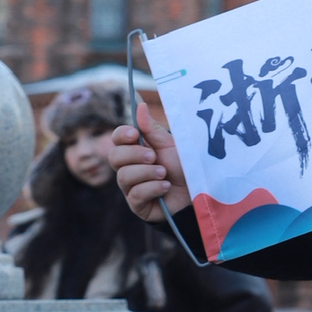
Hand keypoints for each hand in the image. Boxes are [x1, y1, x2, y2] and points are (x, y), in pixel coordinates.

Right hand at [109, 103, 191, 222]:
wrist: (197, 190)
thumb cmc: (183, 164)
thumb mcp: (169, 144)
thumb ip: (152, 129)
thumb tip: (140, 106)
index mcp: (136, 148)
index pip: (117, 139)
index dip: (121, 135)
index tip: (134, 134)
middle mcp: (129, 167)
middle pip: (114, 157)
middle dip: (135, 155)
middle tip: (154, 156)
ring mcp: (131, 187)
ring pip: (124, 177)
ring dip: (147, 172)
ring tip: (164, 173)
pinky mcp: (137, 205)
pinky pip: (135, 195)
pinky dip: (152, 188)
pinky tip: (165, 186)